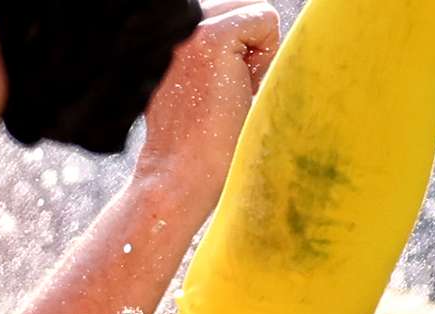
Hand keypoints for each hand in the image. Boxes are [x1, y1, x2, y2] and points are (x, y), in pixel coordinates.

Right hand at [129, 3, 278, 211]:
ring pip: (255, 8)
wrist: (180, 175)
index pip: (229, 12)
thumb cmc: (204, 143)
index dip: (243, 50)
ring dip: (259, 53)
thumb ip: (221, 53)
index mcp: (168, 33)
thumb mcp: (206, 85)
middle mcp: (173, 24)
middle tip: (230, 93)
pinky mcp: (209, 38)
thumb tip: (262, 26)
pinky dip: (267, 55)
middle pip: (244, 5)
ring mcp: (188, 28)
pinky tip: (240, 89)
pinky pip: (265, 18)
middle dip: (252, 47)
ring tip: (231, 93)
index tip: (222, 90)